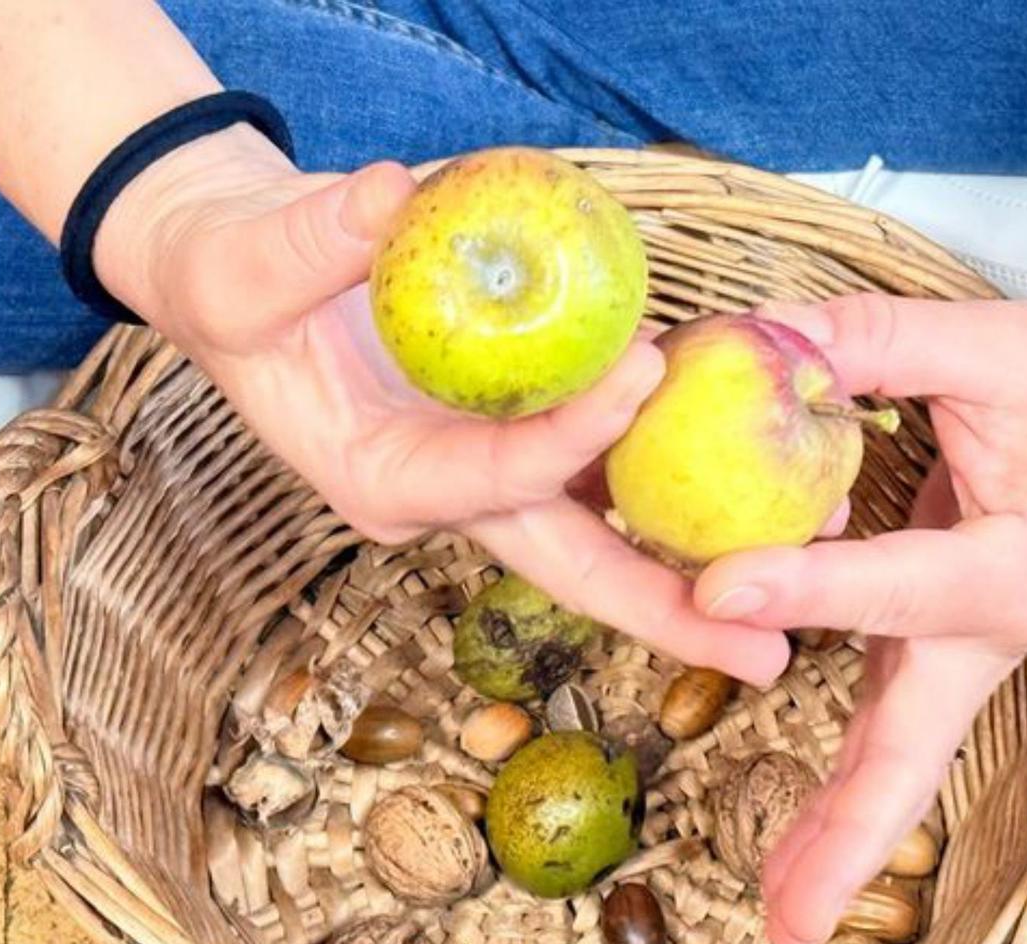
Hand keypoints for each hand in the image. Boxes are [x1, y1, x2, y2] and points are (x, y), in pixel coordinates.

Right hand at [94, 127, 789, 683]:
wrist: (246, 285)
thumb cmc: (234, 287)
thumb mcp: (244, 266)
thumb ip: (310, 239)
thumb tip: (392, 201)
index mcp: (382, 481)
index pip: (491, 476)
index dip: (567, 437)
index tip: (647, 372)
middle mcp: (444, 499)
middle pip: (569, 569)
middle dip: (665, 613)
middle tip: (763, 658)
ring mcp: (480, 481)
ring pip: (595, 535)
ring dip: (687, 565)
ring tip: (793, 589)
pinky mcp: (504, 446)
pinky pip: (595, 474)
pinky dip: (663, 480)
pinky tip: (739, 486)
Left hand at [694, 289, 1026, 943]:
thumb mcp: (985, 341)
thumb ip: (870, 342)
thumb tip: (753, 342)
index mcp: (1011, 555)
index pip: (895, 581)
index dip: (808, 588)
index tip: (717, 590)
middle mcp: (987, 626)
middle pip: (915, 744)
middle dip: (851, 834)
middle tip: (787, 924)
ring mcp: (961, 652)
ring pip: (898, 760)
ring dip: (839, 843)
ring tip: (781, 922)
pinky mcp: (933, 652)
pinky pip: (883, 732)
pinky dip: (842, 800)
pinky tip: (794, 856)